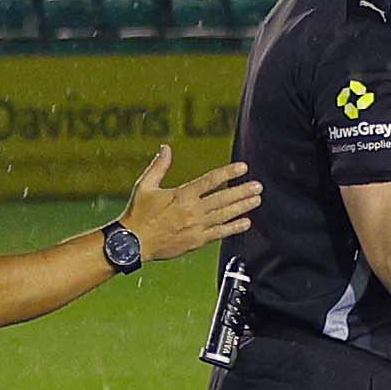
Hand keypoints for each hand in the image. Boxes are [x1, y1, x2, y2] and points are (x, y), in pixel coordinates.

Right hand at [122, 144, 261, 255]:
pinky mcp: (196, 240)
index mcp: (181, 195)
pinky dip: (234, 228)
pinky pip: (220, 233)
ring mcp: (196, 226)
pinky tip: (246, 223)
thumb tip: (165, 148)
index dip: (228, 173)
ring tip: (257, 200)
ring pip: (225, 215)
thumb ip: (158, 166)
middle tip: (258, 186)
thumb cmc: (137, 213)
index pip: (210, 181)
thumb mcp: (144, 186)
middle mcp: (192, 210)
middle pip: (223, 198)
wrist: (132, 242)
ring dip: (243, 207)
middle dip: (242, 191)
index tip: (243, 167)